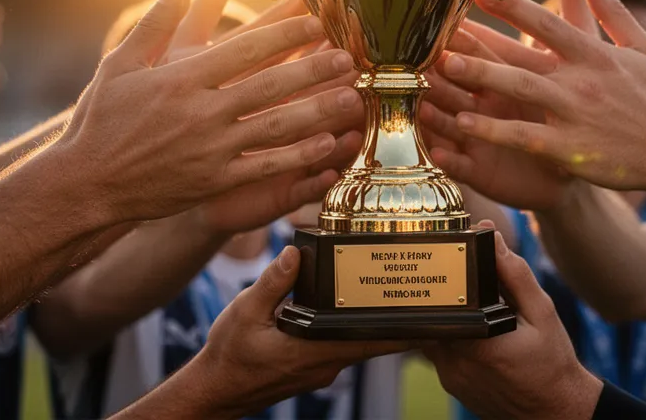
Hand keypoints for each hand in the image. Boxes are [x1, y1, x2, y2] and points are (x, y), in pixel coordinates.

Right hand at [57, 0, 362, 222]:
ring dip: (317, 110)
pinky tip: (327, 144)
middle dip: (313, 69)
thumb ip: (156, 21)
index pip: (244, 49)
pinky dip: (298, 156)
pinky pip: (265, 166)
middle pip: (269, 85)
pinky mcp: (214, 181)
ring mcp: (210, 149)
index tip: (315, 21)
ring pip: (275, 126)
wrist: (86, 184)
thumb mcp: (121, 64)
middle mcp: (200, 112)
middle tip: (349, 56)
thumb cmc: (102, 119)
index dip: (284, 33)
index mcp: (181, 79)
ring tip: (351, 97)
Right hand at [191, 246, 405, 416]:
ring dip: (375, 326)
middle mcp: (324, 364)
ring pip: (358, 345)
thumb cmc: (229, 355)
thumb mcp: (244, 312)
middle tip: (421, 298)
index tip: (430, 320)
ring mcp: (320, 368)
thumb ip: (273, 283)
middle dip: (396, 323)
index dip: (402, 332)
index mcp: (314, 351)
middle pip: (372, 342)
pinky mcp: (313, 367)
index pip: (370, 342)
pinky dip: (355, 331)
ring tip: (395, 298)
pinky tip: (355, 312)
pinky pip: (342, 347)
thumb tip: (295, 254)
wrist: (215, 390)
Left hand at [423, 222, 602, 418]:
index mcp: (477, 342)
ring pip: (436, 330)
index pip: (442, 297)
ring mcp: (449, 376)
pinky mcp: (451, 384)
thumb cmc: (552, 362)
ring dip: (452, 315)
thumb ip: (515, 273)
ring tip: (478, 306)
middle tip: (470, 282)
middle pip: (436, 311)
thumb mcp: (542, 312)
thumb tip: (491, 236)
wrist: (555, 411)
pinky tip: (478, 332)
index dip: (445, 274)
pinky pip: (441, 350)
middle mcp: (455, 362)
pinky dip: (455, 335)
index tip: (455, 258)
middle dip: (450, 293)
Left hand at [439, 0, 645, 209]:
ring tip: (444, 70)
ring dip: (481, 79)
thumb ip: (611, 11)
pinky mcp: (571, 150)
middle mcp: (582, 81)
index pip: (547, 23)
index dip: (512, 5)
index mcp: (595, 54)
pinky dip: (495, 130)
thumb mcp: (642, 47)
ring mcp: (575, 115)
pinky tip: (464, 123)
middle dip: (483, 43)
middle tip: (443, 33)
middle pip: (524, 55)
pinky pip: (525, 137)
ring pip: (520, 92)